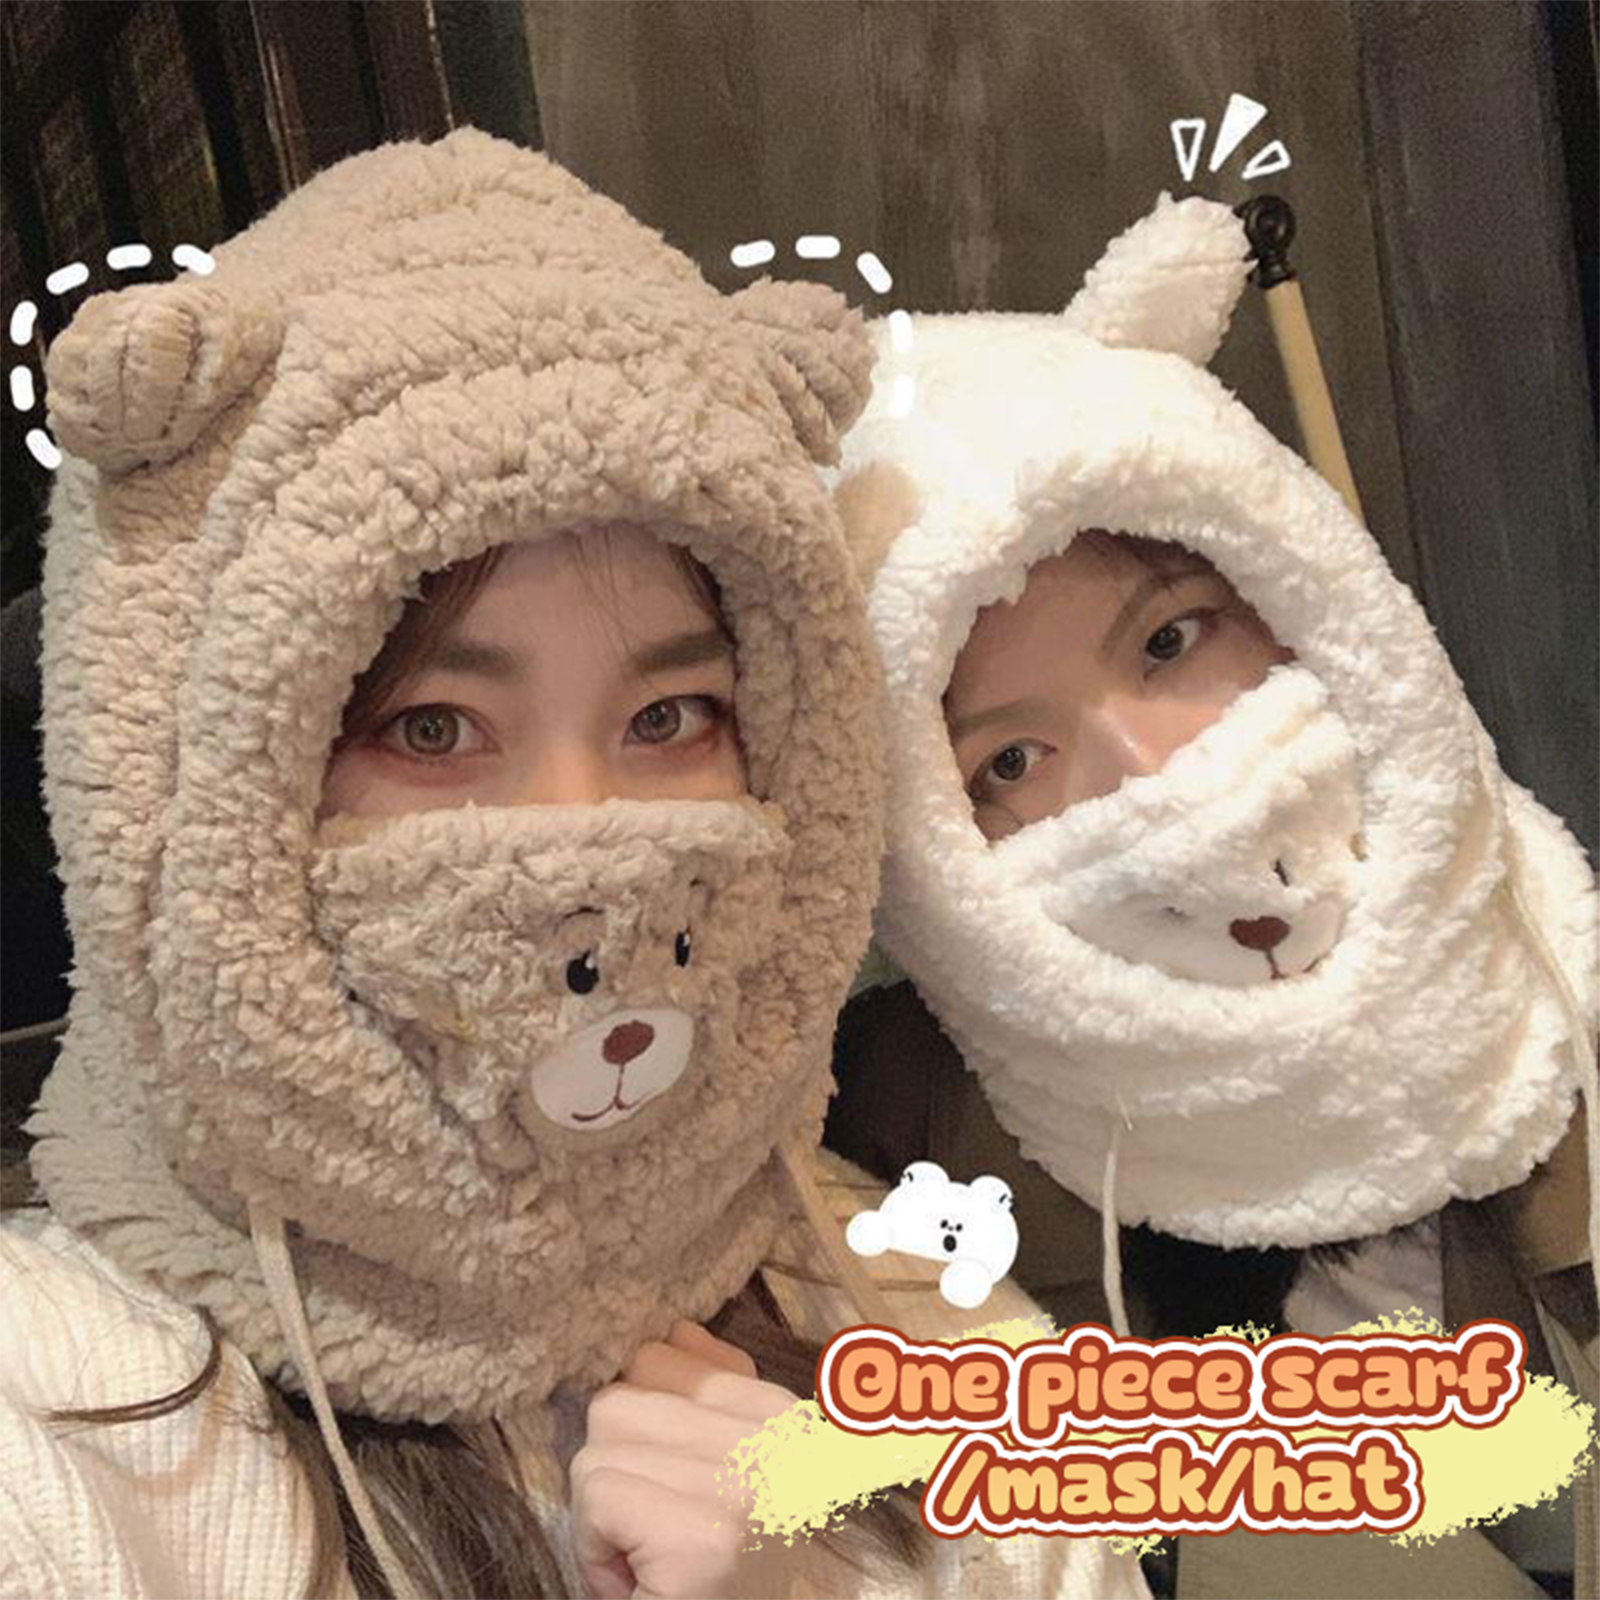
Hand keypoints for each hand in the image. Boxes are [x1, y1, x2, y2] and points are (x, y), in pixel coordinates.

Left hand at [570, 1321, 797, 1598]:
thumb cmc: (720, 1574)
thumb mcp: (727, 1470)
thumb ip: (705, 1395)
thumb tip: (668, 1329)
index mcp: (784, 1413)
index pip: (665, 1349)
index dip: (637, 1422)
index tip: (668, 1484)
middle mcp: (778, 1439)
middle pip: (622, 1393)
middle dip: (612, 1468)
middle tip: (649, 1533)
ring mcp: (745, 1485)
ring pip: (600, 1444)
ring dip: (599, 1514)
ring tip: (645, 1558)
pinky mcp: (703, 1536)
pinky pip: (597, 1494)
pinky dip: (593, 1549)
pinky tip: (638, 1582)